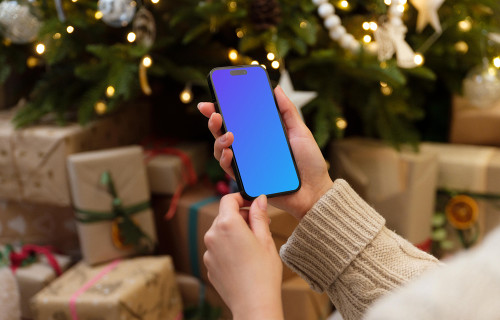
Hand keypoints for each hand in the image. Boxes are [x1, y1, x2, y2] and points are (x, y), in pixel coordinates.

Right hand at [198, 85, 333, 219]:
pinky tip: (229, 152)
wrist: (316, 190)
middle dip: (214, 121)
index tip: (212, 99)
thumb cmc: (309, 162)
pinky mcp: (248, 181)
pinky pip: (230, 170)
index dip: (221, 110)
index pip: (237, 120)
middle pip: (224, 133)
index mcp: (260, 135)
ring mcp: (247, 164)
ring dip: (219, 140)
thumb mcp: (300, 131)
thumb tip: (275, 88)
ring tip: (228, 134)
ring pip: (222, 151)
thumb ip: (287, 111)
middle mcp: (250, 149)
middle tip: (215, 114)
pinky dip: (226, 159)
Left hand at [203, 194, 283, 319]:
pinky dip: (228, 248)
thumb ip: (259, 216)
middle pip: (224, 216)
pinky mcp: (209, 265)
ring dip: (234, 233)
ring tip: (253, 245)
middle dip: (241, 217)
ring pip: (220, 233)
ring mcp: (208, 252)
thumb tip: (259, 199)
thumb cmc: (263, 273)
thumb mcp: (265, 239)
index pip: (228, 200)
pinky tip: (243, 260)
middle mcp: (212, 236)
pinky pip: (218, 249)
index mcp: (227, 224)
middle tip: (260, 226)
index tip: (252, 203)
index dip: (241, 198)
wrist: (254, 304)